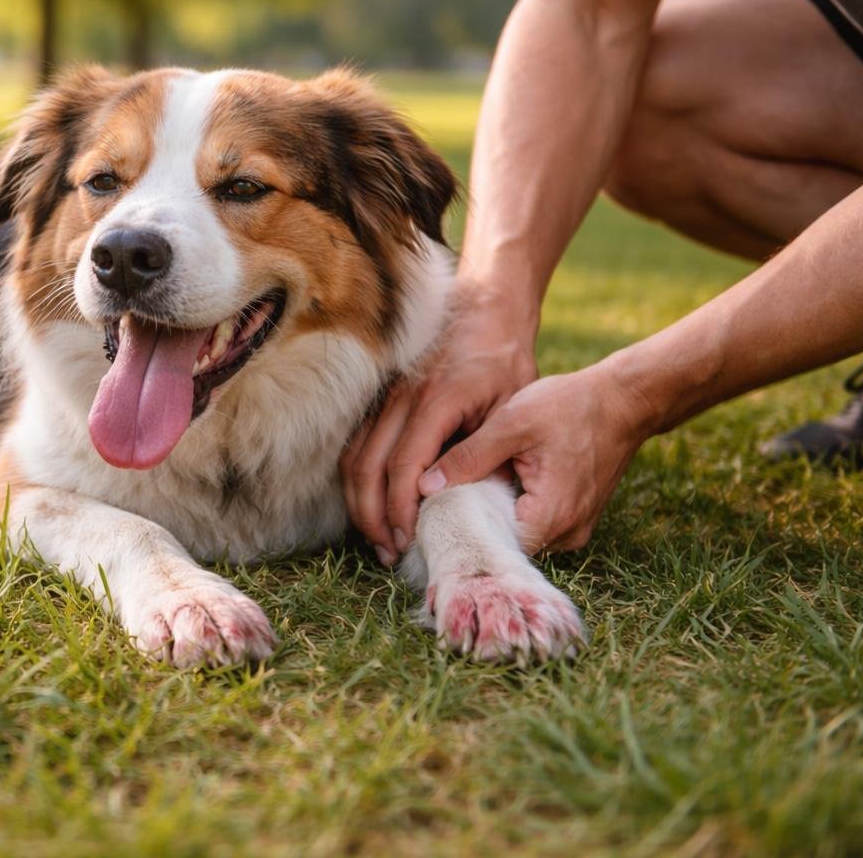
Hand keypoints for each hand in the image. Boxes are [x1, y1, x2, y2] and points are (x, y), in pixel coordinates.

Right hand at [340, 282, 537, 562]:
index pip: (403, 465)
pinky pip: (356, 445)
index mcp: (436, 400)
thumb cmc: (505, 362)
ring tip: (378, 538)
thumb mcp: (509, 407)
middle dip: (373, 515)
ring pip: (353, 457)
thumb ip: (481, 451)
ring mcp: (385, 397)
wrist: (485, 311)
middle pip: (368, 466)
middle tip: (389, 551)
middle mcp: (401, 398)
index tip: (407, 539)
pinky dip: (358, 481)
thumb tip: (450, 497)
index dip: (399, 508)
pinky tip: (371, 506)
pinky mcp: (380, 400)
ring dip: (360, 502)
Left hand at [414, 363, 658, 552]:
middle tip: (438, 502)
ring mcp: (575, 529)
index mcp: (551, 516)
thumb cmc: (571, 406)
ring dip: (493, 517)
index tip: (430, 513)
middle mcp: (567, 534)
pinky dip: (513, 510)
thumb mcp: (511, 424)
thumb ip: (468, 457)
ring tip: (461, 492)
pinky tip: (493, 487)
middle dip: (473, 523)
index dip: (459, 529)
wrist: (624, 400)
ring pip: (519, 535)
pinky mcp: (577, 518)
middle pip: (505, 544)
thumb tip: (424, 486)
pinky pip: (536, 524)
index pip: (492, 544)